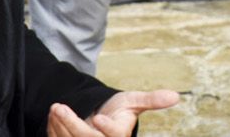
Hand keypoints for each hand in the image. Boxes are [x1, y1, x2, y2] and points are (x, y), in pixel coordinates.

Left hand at [46, 90, 180, 136]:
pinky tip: (53, 117)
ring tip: (55, 108)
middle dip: (72, 124)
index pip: (114, 136)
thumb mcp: (134, 102)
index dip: (106, 128)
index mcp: (119, 135)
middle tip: (60, 107)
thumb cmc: (120, 110)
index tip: (99, 118)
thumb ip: (152, 100)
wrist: (102, 119)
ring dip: (59, 125)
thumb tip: (175, 96)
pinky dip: (54, 130)